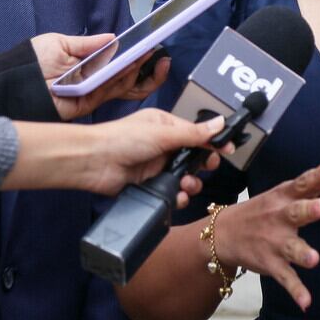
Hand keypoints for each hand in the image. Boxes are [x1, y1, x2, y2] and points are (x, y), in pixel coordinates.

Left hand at [34, 33, 170, 120]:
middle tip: (163, 58)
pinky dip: (124, 78)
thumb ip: (88, 43)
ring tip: (151, 56)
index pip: (122, 67)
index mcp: (91, 68)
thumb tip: (113, 38)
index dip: (140, 60)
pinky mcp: (88, 102)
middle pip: (132, 81)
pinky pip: (112, 90)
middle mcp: (96, 82)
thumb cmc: (30, 63)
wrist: (13, 81)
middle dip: (151, 72)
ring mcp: (94, 93)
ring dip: (141, 70)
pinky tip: (132, 65)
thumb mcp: (61, 43)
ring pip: (126, 85)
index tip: (153, 48)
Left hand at [79, 109, 228, 203]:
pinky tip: (176, 196)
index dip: (213, 142)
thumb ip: (194, 133)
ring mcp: (156, 166)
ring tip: (187, 185)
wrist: (92, 162)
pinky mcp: (149, 184)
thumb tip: (220, 123)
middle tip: (207, 168)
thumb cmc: (122, 139)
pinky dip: (177, 196)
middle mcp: (163, 145)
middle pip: (194, 157)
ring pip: (185, 177)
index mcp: (167, 126)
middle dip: (203, 165)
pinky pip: (171, 192)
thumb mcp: (163, 133)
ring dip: (191, 183)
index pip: (197, 134)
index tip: (228, 149)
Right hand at [214, 148, 319, 310]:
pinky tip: (306, 302)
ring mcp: (274, 242)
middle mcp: (280, 216)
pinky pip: (286, 278)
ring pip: (290, 247)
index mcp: (286, 195)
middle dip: (308, 210)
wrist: (224, 233)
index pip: (302, 183)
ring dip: (302, 253)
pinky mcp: (271, 264)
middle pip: (295, 212)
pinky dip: (296, 290)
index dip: (316, 175)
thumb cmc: (268, 208)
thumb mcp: (289, 190)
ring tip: (314, 259)